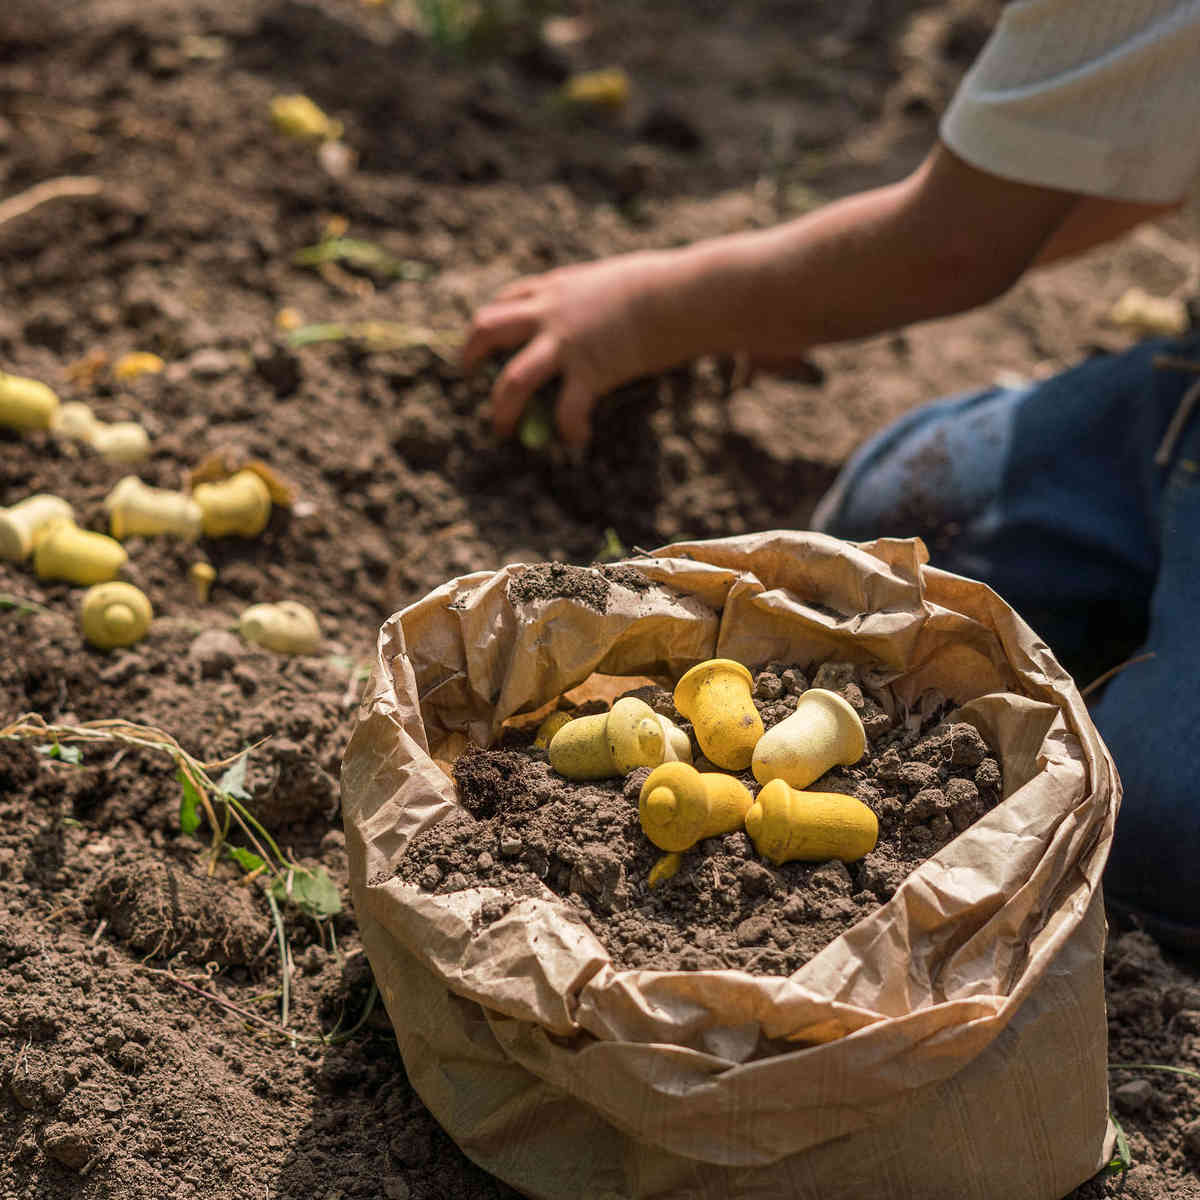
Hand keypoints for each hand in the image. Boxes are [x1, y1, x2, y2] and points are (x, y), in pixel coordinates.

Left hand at [461, 251, 674, 447]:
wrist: (681, 294)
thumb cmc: (664, 282)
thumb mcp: (616, 279)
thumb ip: (597, 296)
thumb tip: (609, 306)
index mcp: (557, 287)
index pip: (508, 299)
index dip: (493, 322)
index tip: (488, 339)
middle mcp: (550, 313)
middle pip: (487, 329)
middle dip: (471, 355)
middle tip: (469, 376)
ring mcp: (565, 344)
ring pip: (512, 380)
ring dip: (501, 408)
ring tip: (501, 428)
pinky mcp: (589, 371)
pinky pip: (568, 410)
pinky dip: (569, 429)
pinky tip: (578, 440)